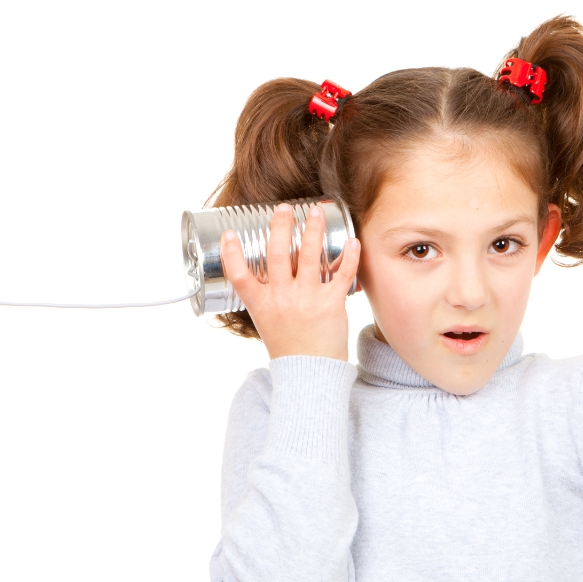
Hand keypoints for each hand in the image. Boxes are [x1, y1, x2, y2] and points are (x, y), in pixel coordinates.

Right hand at [219, 203, 360, 361]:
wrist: (310, 373)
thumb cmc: (288, 346)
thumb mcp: (266, 320)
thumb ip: (265, 294)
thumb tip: (263, 268)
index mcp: (261, 304)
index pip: (238, 275)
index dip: (231, 253)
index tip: (230, 233)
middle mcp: (282, 299)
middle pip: (277, 255)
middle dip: (280, 226)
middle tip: (284, 208)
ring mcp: (307, 300)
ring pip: (309, 256)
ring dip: (313, 229)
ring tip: (316, 211)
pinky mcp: (331, 305)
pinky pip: (342, 274)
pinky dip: (349, 256)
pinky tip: (352, 241)